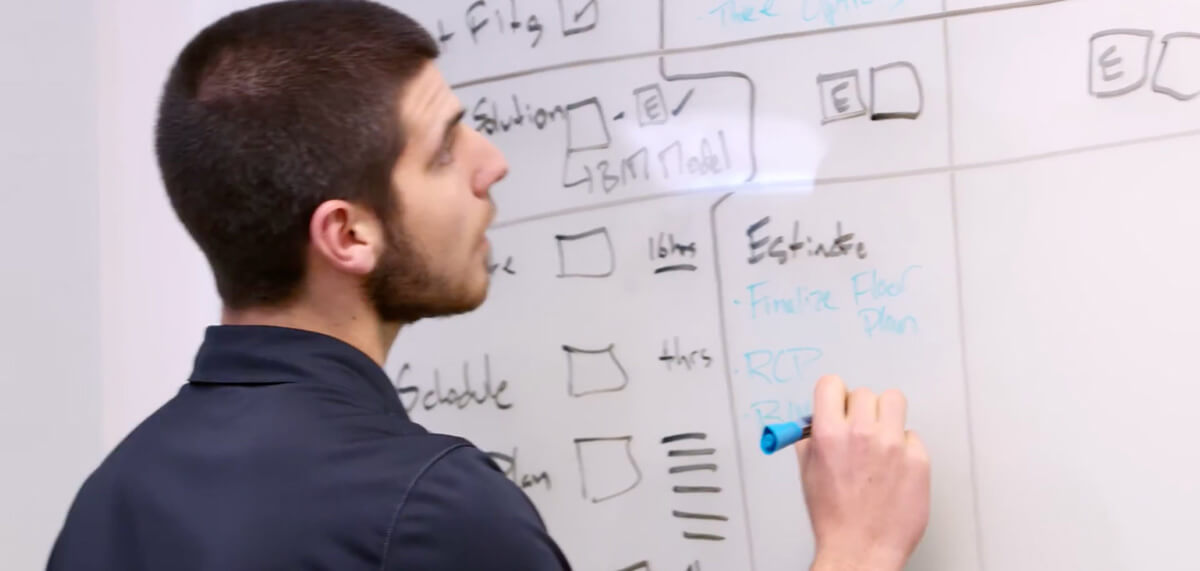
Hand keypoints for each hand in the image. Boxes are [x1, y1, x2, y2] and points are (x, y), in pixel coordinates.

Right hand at [796, 375, 930, 570]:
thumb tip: (814, 420)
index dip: (833, 394)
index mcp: (829, 434)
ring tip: (881, 438)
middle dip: (859, 409)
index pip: (831, 384)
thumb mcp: (808, 472)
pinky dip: (904, 447)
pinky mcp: (918, 460)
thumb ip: (811, 439)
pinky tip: (894, 466)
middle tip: (859, 428)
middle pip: (864, 393)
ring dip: (886, 416)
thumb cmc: (834, 518)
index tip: (837, 402)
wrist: (861, 549)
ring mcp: (893, 446)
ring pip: (894, 401)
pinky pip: (912, 435)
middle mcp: (862, 434)